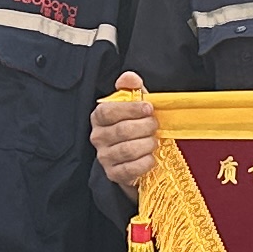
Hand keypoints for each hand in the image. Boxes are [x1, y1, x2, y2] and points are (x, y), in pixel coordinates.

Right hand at [92, 73, 158, 195]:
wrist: (137, 157)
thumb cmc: (136, 126)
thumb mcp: (135, 105)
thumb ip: (132, 88)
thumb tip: (129, 77)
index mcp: (99, 117)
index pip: (108, 111)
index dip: (130, 109)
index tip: (149, 108)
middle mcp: (98, 137)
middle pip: (121, 131)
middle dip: (144, 127)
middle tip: (155, 126)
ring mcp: (104, 157)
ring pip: (127, 150)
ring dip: (146, 144)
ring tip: (155, 141)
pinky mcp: (113, 174)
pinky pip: (130, 169)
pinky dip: (145, 162)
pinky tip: (152, 157)